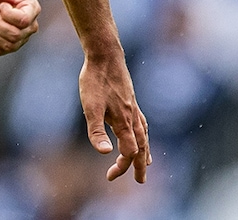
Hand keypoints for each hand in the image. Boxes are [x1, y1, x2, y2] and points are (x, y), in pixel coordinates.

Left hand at [79, 50, 150, 182]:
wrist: (105, 55)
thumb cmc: (95, 80)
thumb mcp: (90, 107)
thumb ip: (96, 131)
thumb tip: (104, 153)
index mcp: (124, 122)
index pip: (129, 153)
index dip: (122, 167)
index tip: (110, 176)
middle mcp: (133, 118)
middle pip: (141, 148)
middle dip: (139, 166)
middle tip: (139, 181)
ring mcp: (134, 108)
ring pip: (144, 136)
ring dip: (144, 152)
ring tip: (146, 164)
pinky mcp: (131, 101)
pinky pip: (142, 124)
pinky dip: (143, 136)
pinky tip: (140, 134)